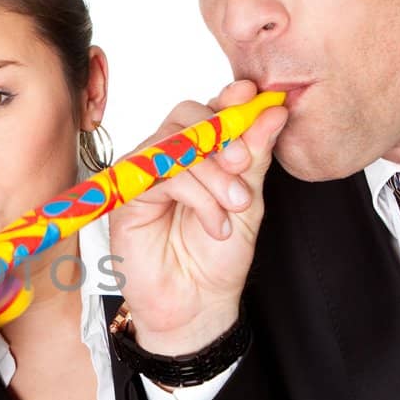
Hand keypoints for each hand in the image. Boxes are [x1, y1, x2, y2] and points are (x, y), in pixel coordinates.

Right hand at [108, 80, 284, 355]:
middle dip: (220, 134)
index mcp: (201, 153)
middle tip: (243, 164)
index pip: (211, 110)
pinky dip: (195, 194)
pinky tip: (213, 222)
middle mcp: (171, 157)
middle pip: (186, 115)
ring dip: (212, 173)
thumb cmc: (218, 258)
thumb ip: (255, 156)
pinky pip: (161, 172)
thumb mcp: (248, 201)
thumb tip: (272, 110)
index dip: (230, 98)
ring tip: (235, 207)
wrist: (198, 304)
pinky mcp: (127, 195)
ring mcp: (147, 173)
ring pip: (175, 143)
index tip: (254, 95)